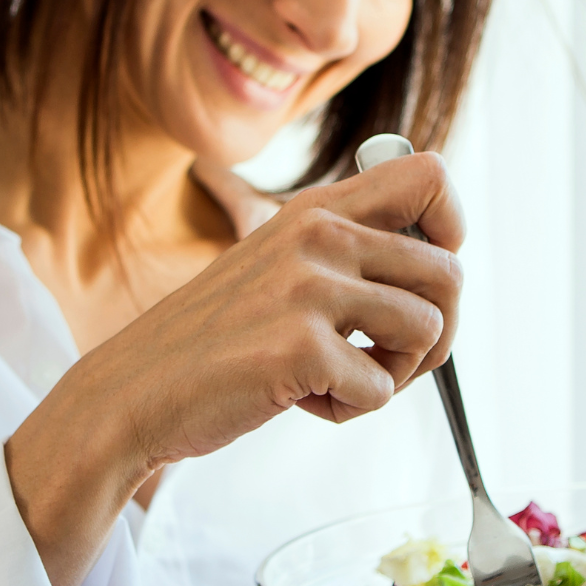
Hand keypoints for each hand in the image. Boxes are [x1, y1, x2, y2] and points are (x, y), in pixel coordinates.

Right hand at [5, 152, 464, 585]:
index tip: (423, 282)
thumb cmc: (213, 342)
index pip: (430, 174)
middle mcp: (318, 236)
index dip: (451, 230)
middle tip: (387, 361)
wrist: (133, 392)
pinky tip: (304, 400)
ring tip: (340, 380)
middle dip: (436, 334)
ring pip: (428, 331)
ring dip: (394, 376)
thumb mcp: (275, 266)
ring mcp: (308, 289)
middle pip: (449, 271)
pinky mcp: (300, 348)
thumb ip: (342, 251)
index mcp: (316, 210)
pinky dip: (351, 411)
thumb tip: (438, 260)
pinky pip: (380, 390)